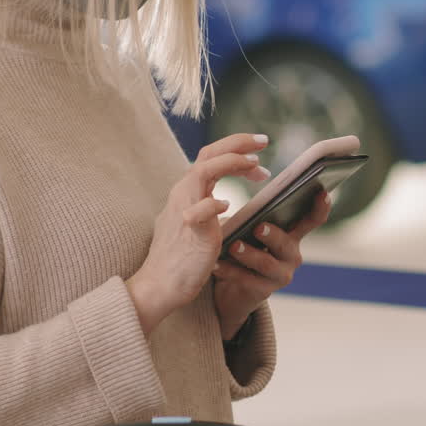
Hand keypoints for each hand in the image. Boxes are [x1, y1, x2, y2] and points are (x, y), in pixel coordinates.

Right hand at [127, 134, 271, 334]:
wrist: (160, 284)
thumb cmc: (181, 256)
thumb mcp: (194, 223)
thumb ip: (205, 208)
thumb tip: (224, 201)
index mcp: (187, 191)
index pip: (210, 157)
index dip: (235, 149)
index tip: (258, 156)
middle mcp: (183, 194)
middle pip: (208, 154)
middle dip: (238, 143)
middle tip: (264, 141)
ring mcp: (184, 210)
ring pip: (203, 171)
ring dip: (232, 163)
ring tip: (256, 166)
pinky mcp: (191, 232)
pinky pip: (201, 210)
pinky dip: (215, 203)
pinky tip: (229, 205)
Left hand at [212, 190, 331, 339]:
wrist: (232, 287)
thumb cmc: (243, 246)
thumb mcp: (252, 228)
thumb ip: (256, 213)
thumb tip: (240, 186)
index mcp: (292, 234)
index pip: (312, 219)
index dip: (320, 207)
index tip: (322, 192)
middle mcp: (292, 254)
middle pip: (286, 243)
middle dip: (273, 235)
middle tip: (259, 227)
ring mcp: (280, 274)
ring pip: (266, 263)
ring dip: (249, 254)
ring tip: (234, 246)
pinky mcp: (264, 291)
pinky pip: (247, 280)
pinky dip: (230, 270)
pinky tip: (216, 264)